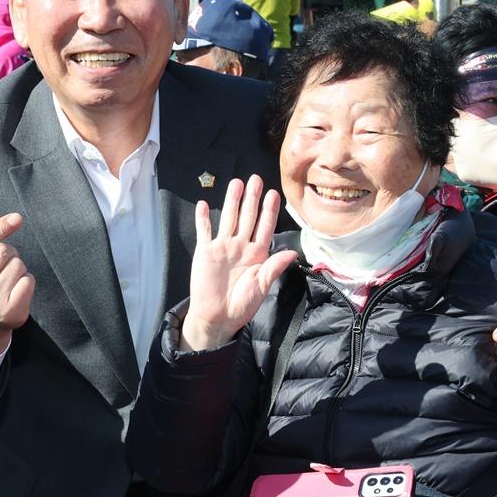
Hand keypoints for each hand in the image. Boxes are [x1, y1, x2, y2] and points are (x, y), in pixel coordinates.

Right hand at [180, 175, 296, 351]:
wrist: (217, 318)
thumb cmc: (242, 306)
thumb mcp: (262, 287)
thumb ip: (274, 267)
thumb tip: (293, 252)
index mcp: (257, 254)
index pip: (265, 227)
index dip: (269, 211)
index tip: (274, 194)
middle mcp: (241, 246)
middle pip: (247, 217)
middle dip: (252, 198)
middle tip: (256, 179)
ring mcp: (223, 247)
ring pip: (228, 218)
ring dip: (231, 201)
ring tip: (236, 183)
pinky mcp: (205, 252)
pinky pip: (204, 231)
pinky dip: (203, 219)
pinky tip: (203, 204)